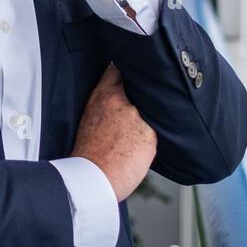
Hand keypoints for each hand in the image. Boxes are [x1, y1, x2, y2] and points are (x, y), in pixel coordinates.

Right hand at [70, 63, 156, 201]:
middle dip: (146, 91)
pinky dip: (153, 138)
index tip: (133, 72)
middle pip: (142, 86)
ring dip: (151, 119)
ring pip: (153, 111)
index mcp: (102, 96)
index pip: (117, 68)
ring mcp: (137, 117)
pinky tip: (144, 147)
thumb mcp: (90, 119)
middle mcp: (121, 101)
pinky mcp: (149, 135)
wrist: (91, 178)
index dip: (127, 68)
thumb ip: (107, 106)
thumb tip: (124, 102)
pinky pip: (158, 132)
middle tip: (146, 100)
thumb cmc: (88, 154)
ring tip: (140, 133)